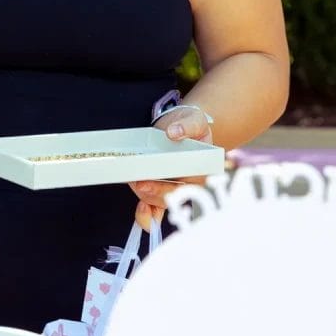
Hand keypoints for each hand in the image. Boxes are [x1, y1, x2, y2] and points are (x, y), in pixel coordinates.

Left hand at [128, 105, 212, 229]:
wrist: (181, 126)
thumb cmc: (190, 126)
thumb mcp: (194, 120)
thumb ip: (187, 125)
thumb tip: (174, 132)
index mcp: (201, 171)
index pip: (187, 183)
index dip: (168, 185)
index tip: (150, 181)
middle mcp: (189, 183)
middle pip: (171, 195)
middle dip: (153, 191)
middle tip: (138, 182)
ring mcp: (173, 188)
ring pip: (159, 201)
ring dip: (145, 196)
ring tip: (134, 182)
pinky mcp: (160, 189)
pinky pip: (156, 209)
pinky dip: (147, 215)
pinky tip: (141, 213)